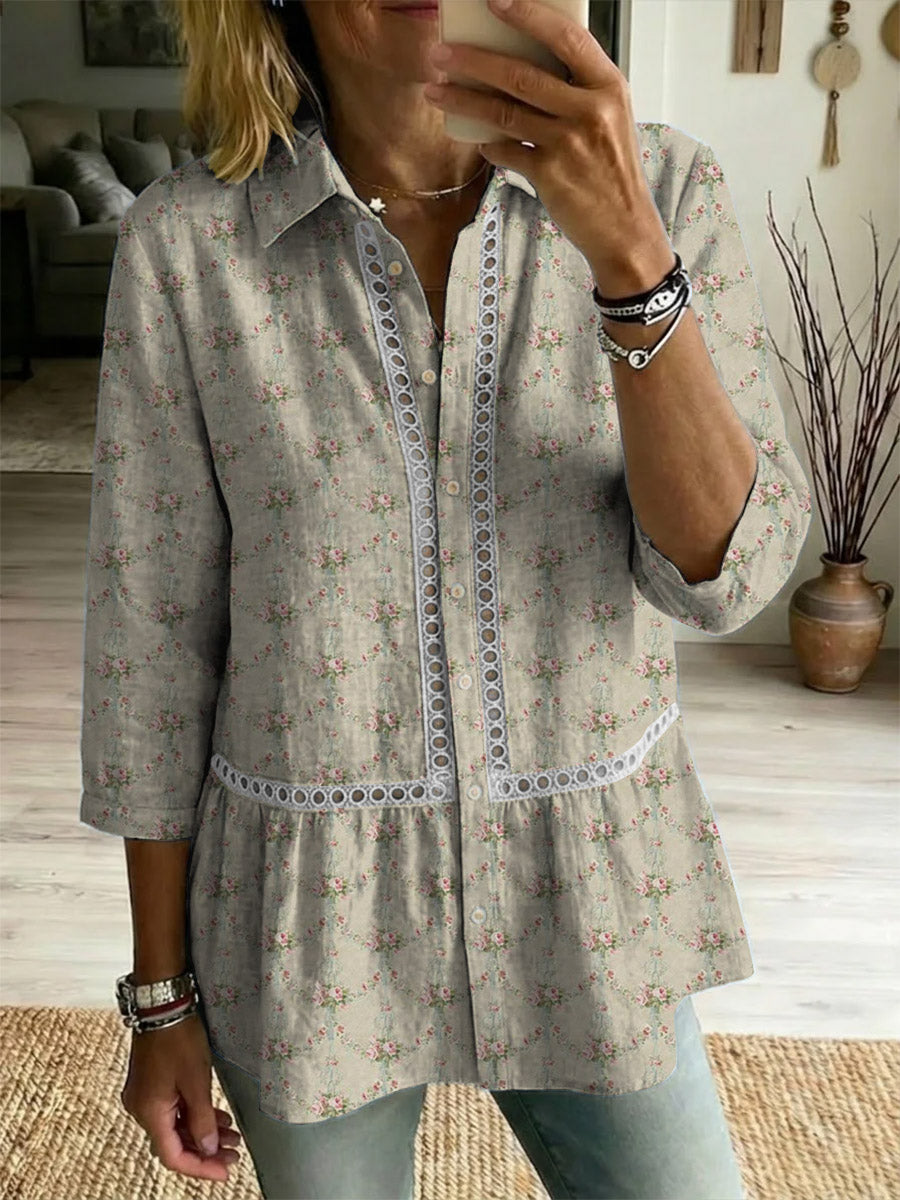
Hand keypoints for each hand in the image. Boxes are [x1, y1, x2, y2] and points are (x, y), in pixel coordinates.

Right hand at [120, 1013, 242, 1182]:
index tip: (225, 1171)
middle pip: (174, 1142)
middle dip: (206, 1150)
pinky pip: (174, 1110)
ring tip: (233, 1137)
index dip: (200, 1167)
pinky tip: (218, 1117)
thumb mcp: (196, 1081)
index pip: (173, 1156)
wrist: (162, 1003)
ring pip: (176, 1126)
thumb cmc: (179, 1038)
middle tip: (235, 1154)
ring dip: (203, 1133)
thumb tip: (209, 1149)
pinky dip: (195, 1116)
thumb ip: (202, 1120)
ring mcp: (145, 1096)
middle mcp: (141, 1109)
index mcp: (149, 1113)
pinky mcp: (152, 1083)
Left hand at [424, 0, 671, 283]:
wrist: (624, 227)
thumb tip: (522, 64)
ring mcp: (569, 143)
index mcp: (608, 86)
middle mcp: (591, 110)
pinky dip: (488, 144)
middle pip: (522, 74)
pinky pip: (506, 152)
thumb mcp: (609, 118)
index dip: (528, 15)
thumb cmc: (612, 170)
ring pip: (504, 112)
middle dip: (474, 60)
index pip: (566, 37)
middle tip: (441, 53)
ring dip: (463, 99)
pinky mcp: (550, 174)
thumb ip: (576, 90)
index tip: (494, 1)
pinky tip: (478, 141)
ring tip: (435, 90)